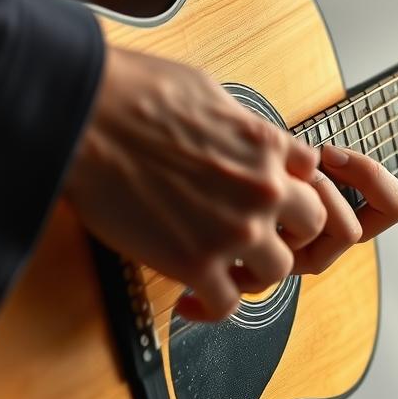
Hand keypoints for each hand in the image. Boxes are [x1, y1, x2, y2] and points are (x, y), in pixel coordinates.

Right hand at [64, 45, 397, 321]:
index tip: (273, 200)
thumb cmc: (134, 93)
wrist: (85, 117)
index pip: (312, 177)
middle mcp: (264, 189)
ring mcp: (236, 230)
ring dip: (254, 271)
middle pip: (312, 226)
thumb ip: (239, 124)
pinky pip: (226, 303)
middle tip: (261, 237)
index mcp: (267, 145)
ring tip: (228, 269)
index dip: (292, 190)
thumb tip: (240, 133)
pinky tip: (193, 299)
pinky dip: (212, 306)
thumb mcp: (208, 91)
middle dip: (288, 232)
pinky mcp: (195, 262)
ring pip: (278, 270)